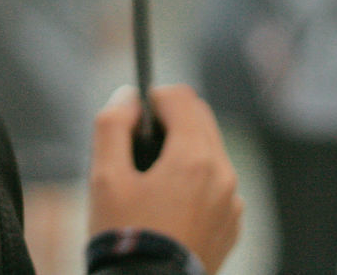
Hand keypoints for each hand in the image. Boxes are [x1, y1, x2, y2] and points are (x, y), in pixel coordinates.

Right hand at [88, 84, 243, 273]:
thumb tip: (128, 97)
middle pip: (200, 119)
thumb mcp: (105, 178)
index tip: (135, 115)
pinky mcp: (231, 224)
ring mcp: (232, 202)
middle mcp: (223, 174)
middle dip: (171, 121)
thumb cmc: (125, 238)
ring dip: (184, 150)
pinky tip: (169, 205)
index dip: (154, 98)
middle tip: (139, 145)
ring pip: (210, 152)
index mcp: (194, 157)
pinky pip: (217, 184)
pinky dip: (196, 181)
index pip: (181, 98)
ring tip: (151, 179)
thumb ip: (113, 125)